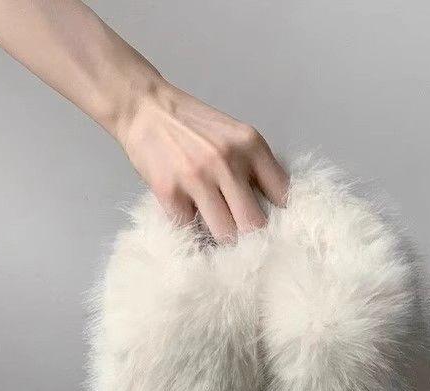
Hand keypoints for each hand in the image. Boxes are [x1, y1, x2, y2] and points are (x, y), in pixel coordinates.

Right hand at [119, 80, 288, 242]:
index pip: (283, 196)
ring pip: (225, 235)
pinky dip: (193, 231)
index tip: (276, 230)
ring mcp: (197, 178)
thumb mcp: (234, 137)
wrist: (145, 108)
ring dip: (223, 240)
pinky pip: (190, 230)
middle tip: (245, 243)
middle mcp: (228, 161)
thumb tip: (274, 212)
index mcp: (251, 146)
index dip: (282, 219)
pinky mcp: (169, 193)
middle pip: (255, 225)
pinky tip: (192, 221)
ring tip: (219, 235)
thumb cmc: (193, 128)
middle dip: (252, 239)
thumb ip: (255, 169)